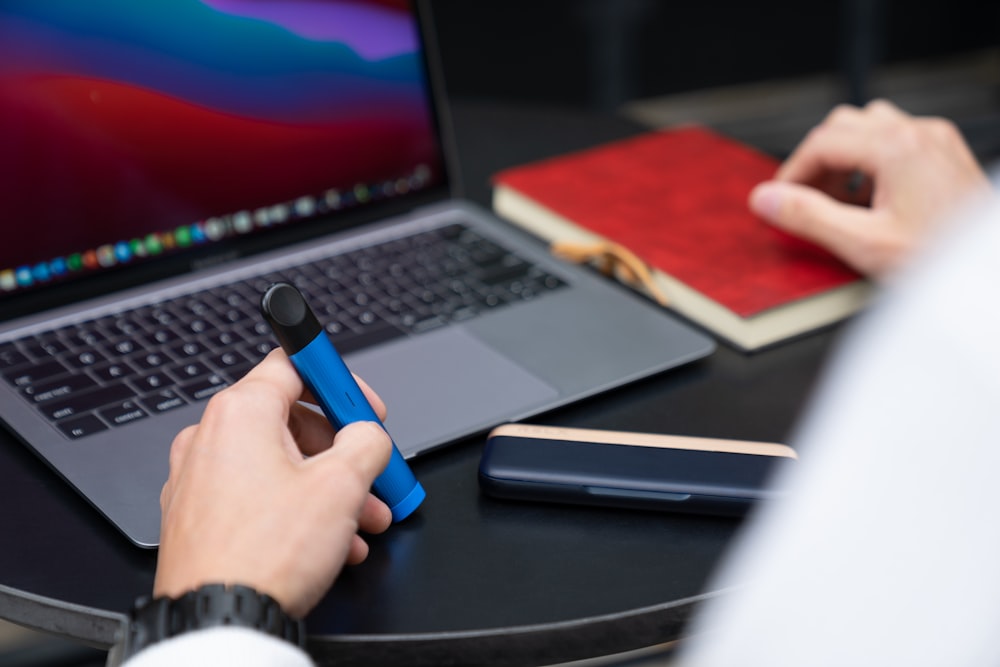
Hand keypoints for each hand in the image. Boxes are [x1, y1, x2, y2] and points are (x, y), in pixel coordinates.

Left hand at [154, 349, 392, 617]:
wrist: (220, 619)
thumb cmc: (265, 553)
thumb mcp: (342, 485)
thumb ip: (367, 443)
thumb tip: (369, 436)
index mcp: (240, 412)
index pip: (294, 364)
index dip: (340, 382)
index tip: (363, 405)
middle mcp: (210, 437)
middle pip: (292, 420)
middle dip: (343, 450)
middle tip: (372, 471)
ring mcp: (199, 478)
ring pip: (279, 464)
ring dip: (328, 487)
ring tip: (362, 520)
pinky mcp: (197, 516)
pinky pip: (257, 495)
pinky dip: (297, 508)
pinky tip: (330, 541)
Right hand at [749, 99, 992, 278]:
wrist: (989, 272)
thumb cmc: (944, 257)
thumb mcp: (863, 243)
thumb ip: (808, 217)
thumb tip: (766, 199)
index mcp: (898, 148)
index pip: (822, 142)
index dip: (792, 172)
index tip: (779, 197)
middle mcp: (919, 135)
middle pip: (843, 125)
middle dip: (817, 161)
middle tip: (805, 198)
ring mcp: (936, 141)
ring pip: (870, 125)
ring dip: (845, 157)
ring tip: (839, 197)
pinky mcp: (947, 155)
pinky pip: (897, 139)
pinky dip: (873, 161)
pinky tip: (872, 197)